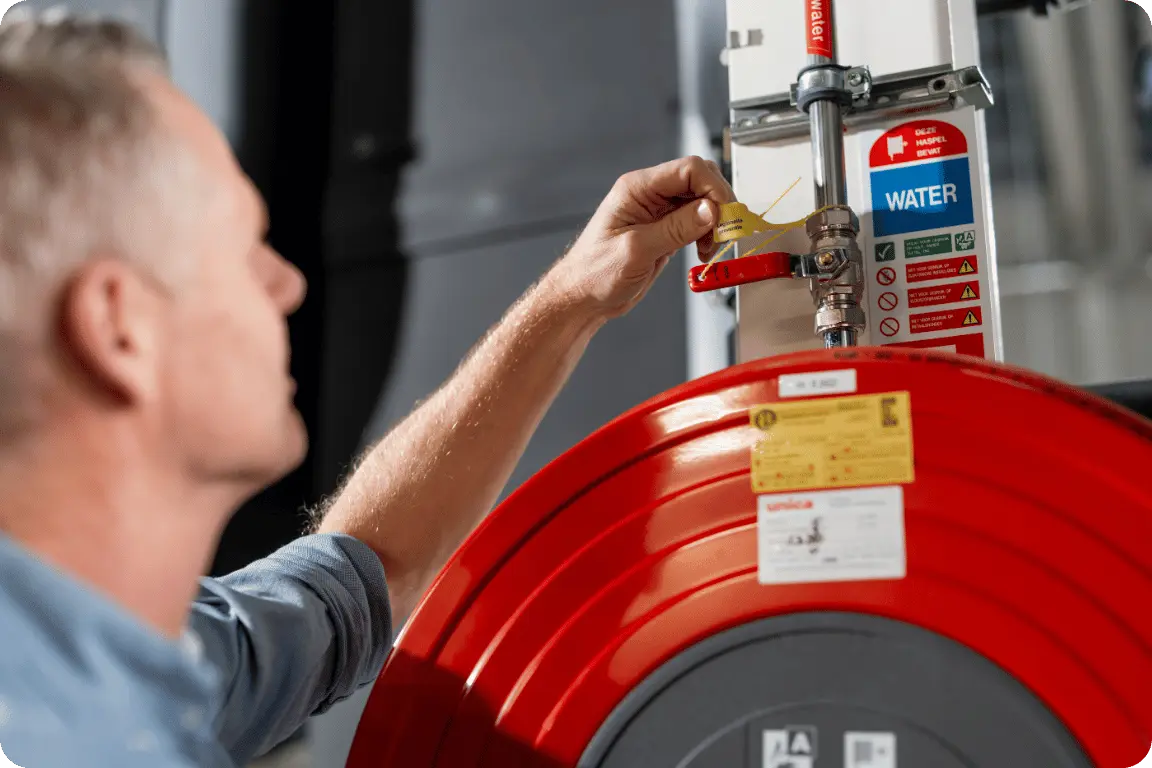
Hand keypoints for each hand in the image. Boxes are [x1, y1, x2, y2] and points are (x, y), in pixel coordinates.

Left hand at [546, 156, 735, 318]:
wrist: (584, 297)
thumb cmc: (594, 273)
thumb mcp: (636, 250)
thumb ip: (675, 229)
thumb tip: (710, 210)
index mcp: (637, 189)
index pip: (689, 169)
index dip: (714, 188)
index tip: (724, 215)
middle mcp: (649, 195)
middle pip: (700, 181)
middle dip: (719, 205)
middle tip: (723, 232)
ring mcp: (659, 212)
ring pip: (703, 202)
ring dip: (715, 223)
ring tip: (710, 247)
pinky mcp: (666, 230)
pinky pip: (697, 222)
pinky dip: (708, 235)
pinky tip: (703, 251)